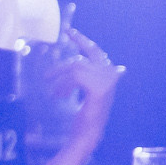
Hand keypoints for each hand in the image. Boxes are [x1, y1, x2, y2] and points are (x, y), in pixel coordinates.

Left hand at [47, 30, 122, 147]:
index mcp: (109, 75)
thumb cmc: (84, 116)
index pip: (96, 52)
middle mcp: (112, 75)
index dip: (82, 41)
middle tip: (61, 44)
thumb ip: (83, 76)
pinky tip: (59, 96)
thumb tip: (77, 62)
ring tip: (54, 93)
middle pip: (88, 54)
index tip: (69, 31)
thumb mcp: (83, 91)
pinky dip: (63, 86)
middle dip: (75, 47)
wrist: (88, 133)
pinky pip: (75, 77)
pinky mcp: (99, 88)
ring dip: (60, 79)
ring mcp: (107, 81)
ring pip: (76, 67)